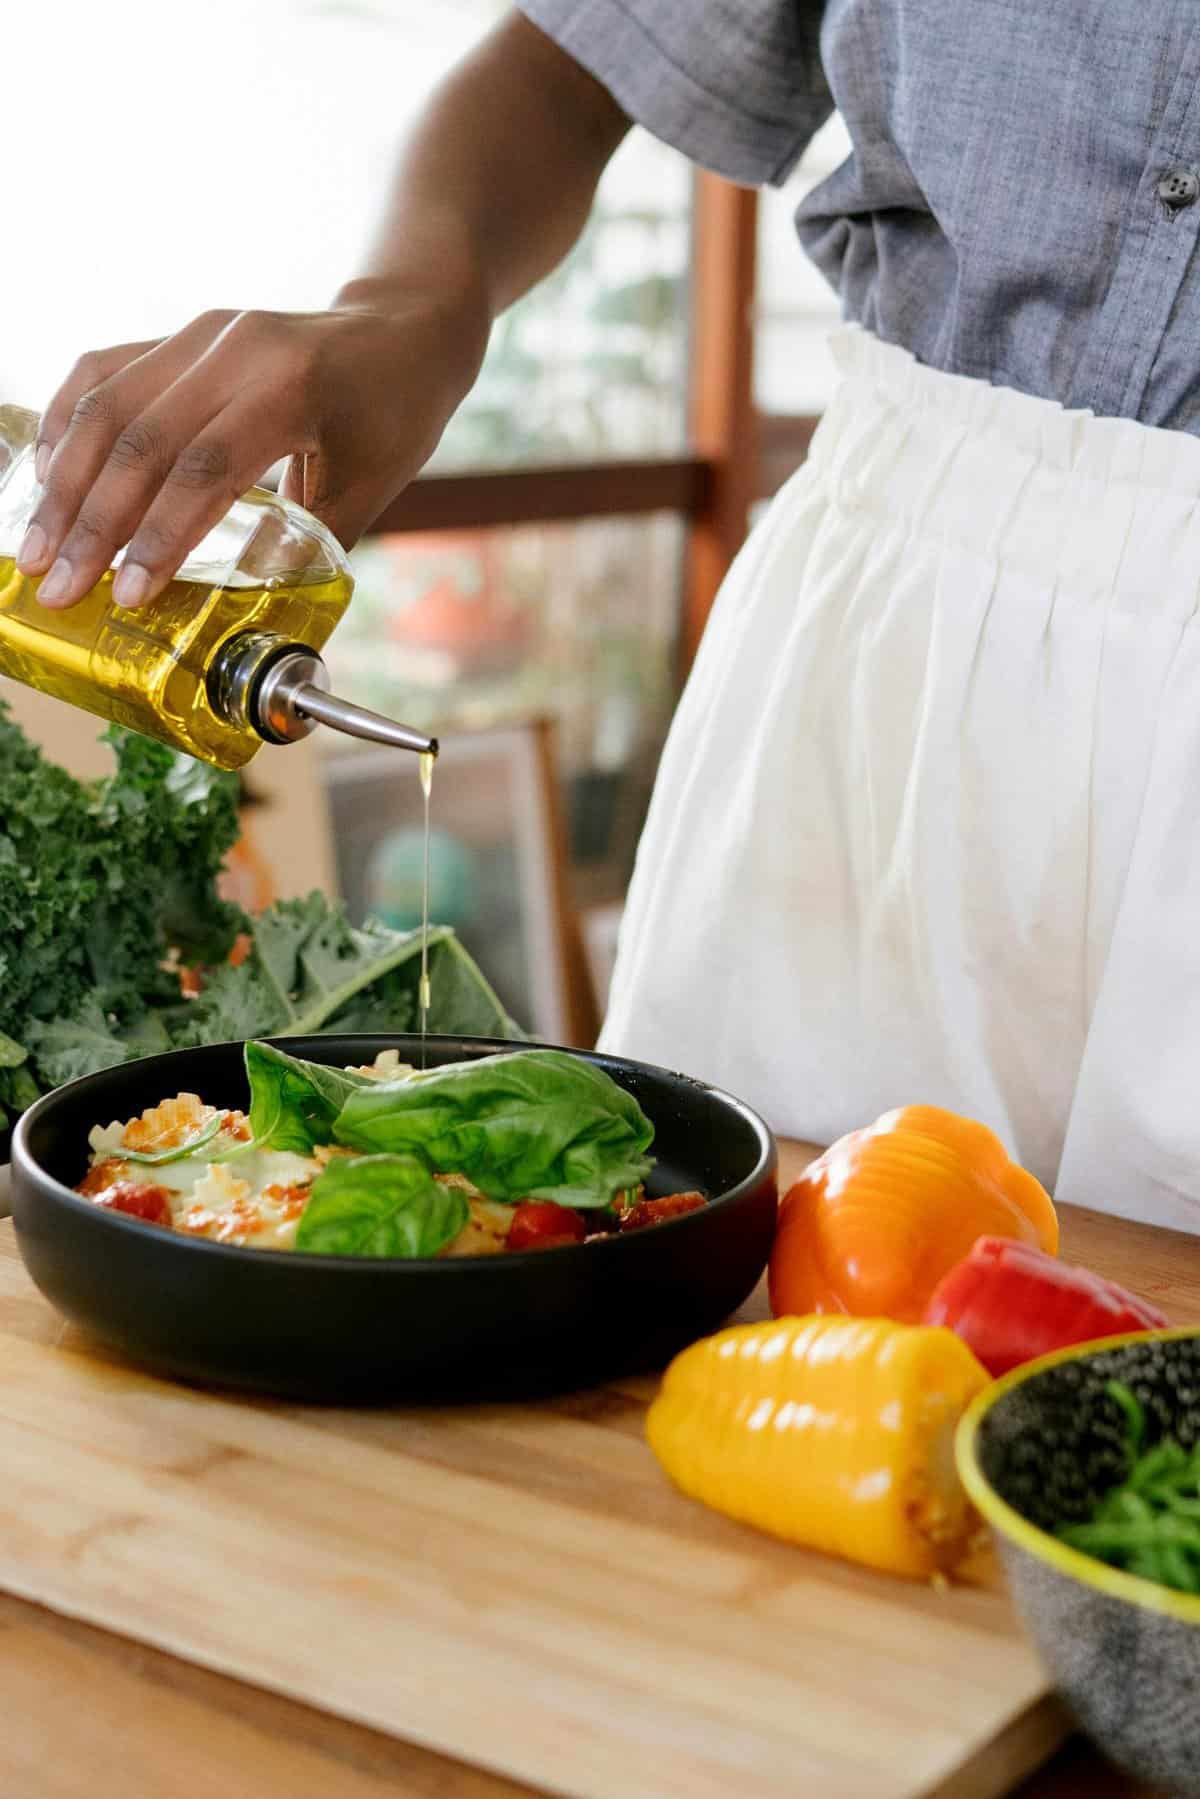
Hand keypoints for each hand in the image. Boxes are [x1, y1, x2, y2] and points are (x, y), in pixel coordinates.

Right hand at [18, 285, 488, 609]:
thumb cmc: (393, 414)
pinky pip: (106, 369)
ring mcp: (202, 332)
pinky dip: (69, 422)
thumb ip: (308, 548)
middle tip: (59, 585)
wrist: (403, 329)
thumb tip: (249, 621)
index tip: (125, 595)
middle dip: (91, 522)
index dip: (158, 537)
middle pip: (141, 439)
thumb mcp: (370, 488)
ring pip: (109, 404)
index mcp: (290, 388)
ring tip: (39, 546)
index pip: (204, 468)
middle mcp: (235, 349)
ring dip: (65, 481)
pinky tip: (46, 475)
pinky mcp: (182, 332)